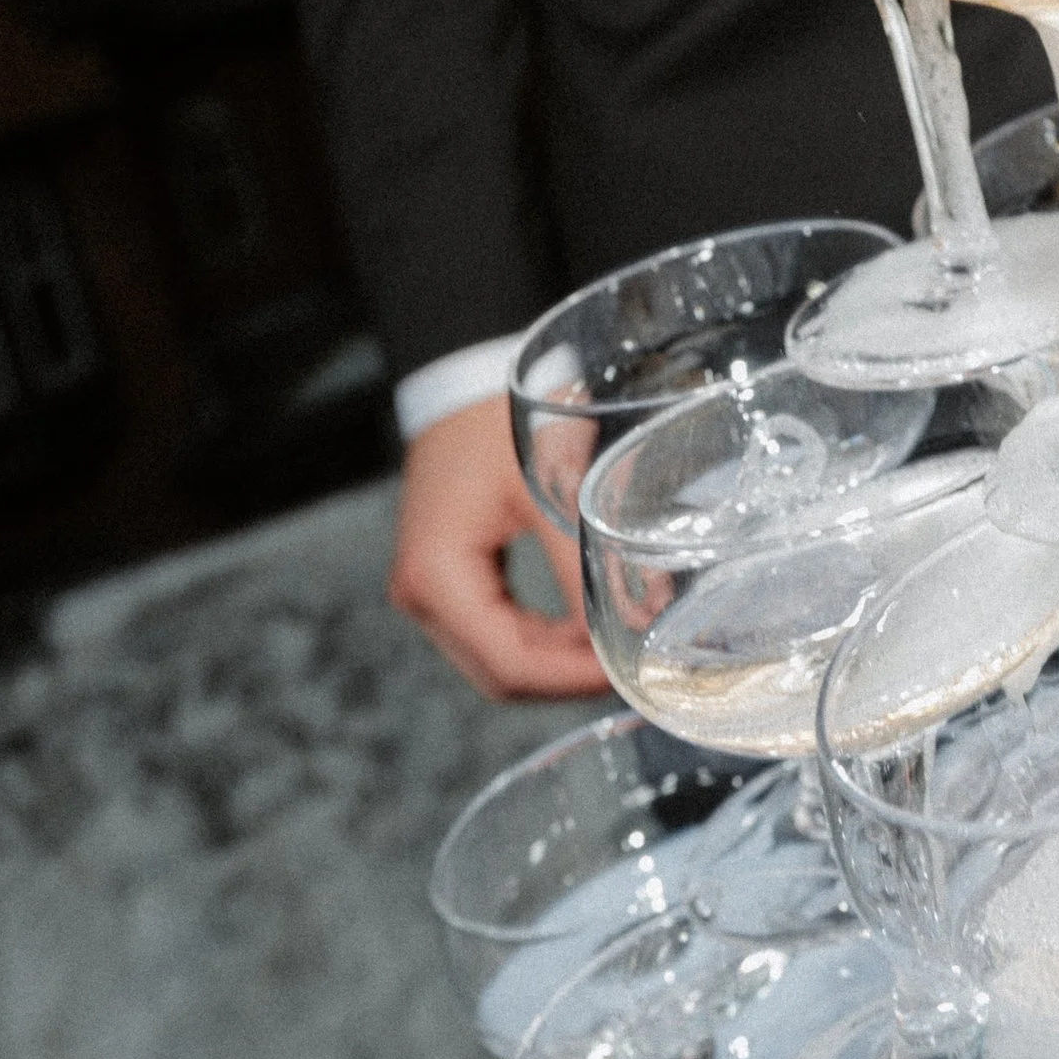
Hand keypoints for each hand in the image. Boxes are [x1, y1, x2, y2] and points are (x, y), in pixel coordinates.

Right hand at [388, 390, 605, 699]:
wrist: (461, 379)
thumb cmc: (500, 418)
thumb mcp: (549, 484)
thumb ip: (586, 559)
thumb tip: (636, 621)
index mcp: (436, 576)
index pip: (509, 664)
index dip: (571, 679)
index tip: (625, 670)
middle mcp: (422, 596)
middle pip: (500, 674)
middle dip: (567, 679)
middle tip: (629, 667)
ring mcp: (429, 592)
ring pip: (498, 660)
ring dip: (556, 663)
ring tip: (615, 648)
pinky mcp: (445, 581)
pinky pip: (495, 632)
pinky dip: (541, 641)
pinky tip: (584, 628)